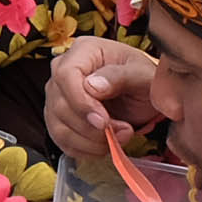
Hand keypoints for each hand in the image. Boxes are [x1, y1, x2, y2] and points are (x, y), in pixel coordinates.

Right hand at [41, 37, 165, 160]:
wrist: (143, 95)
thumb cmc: (143, 79)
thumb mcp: (143, 74)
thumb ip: (121, 76)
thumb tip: (92, 86)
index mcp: (83, 51)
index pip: (66, 75)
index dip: (81, 102)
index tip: (103, 121)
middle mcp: (63, 71)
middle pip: (59, 104)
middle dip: (91, 128)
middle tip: (122, 132)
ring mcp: (58, 96)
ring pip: (58, 126)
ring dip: (89, 141)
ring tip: (118, 138)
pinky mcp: (59, 118)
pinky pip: (61, 140)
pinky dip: (83, 149)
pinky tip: (104, 146)